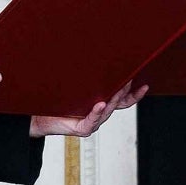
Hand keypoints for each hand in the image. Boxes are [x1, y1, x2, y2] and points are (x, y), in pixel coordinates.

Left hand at [32, 82, 146, 138]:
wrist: (40, 119)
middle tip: (130, 79)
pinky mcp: (82, 129)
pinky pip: (92, 119)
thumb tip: (95, 55)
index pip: (124, 101)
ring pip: (107, 111)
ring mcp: (92, 123)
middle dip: (126, 92)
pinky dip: (97, 111)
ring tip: (118, 88)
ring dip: (114, 99)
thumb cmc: (57, 102)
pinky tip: (100, 103)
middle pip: (119, 104)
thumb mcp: (76, 88)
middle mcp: (100, 115)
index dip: (135, 94)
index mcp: (101, 106)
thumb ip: (86, 78)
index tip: (145, 85)